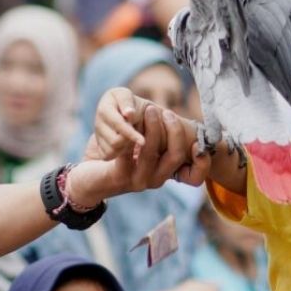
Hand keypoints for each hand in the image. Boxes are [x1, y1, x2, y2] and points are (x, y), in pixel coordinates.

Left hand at [70, 106, 202, 205]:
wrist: (87, 180)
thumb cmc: (116, 159)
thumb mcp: (141, 147)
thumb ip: (158, 137)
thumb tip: (175, 121)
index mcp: (164, 173)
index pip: (195, 176)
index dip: (203, 162)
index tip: (199, 141)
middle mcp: (155, 180)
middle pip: (174, 156)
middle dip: (173, 130)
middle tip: (165, 111)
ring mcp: (138, 180)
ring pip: (151, 152)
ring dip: (152, 128)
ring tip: (149, 110)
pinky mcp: (119, 176)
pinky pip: (127, 152)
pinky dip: (129, 135)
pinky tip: (128, 121)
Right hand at [93, 87, 155, 159]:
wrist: (129, 112)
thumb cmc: (132, 103)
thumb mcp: (132, 98)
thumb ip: (128, 103)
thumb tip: (128, 114)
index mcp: (105, 107)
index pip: (118, 124)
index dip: (131, 133)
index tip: (143, 142)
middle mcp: (97, 122)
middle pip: (114, 141)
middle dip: (129, 141)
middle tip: (139, 137)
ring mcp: (97, 135)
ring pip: (111, 151)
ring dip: (125, 148)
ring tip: (132, 140)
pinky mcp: (98, 145)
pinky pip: (107, 156)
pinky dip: (118, 154)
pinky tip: (126, 146)